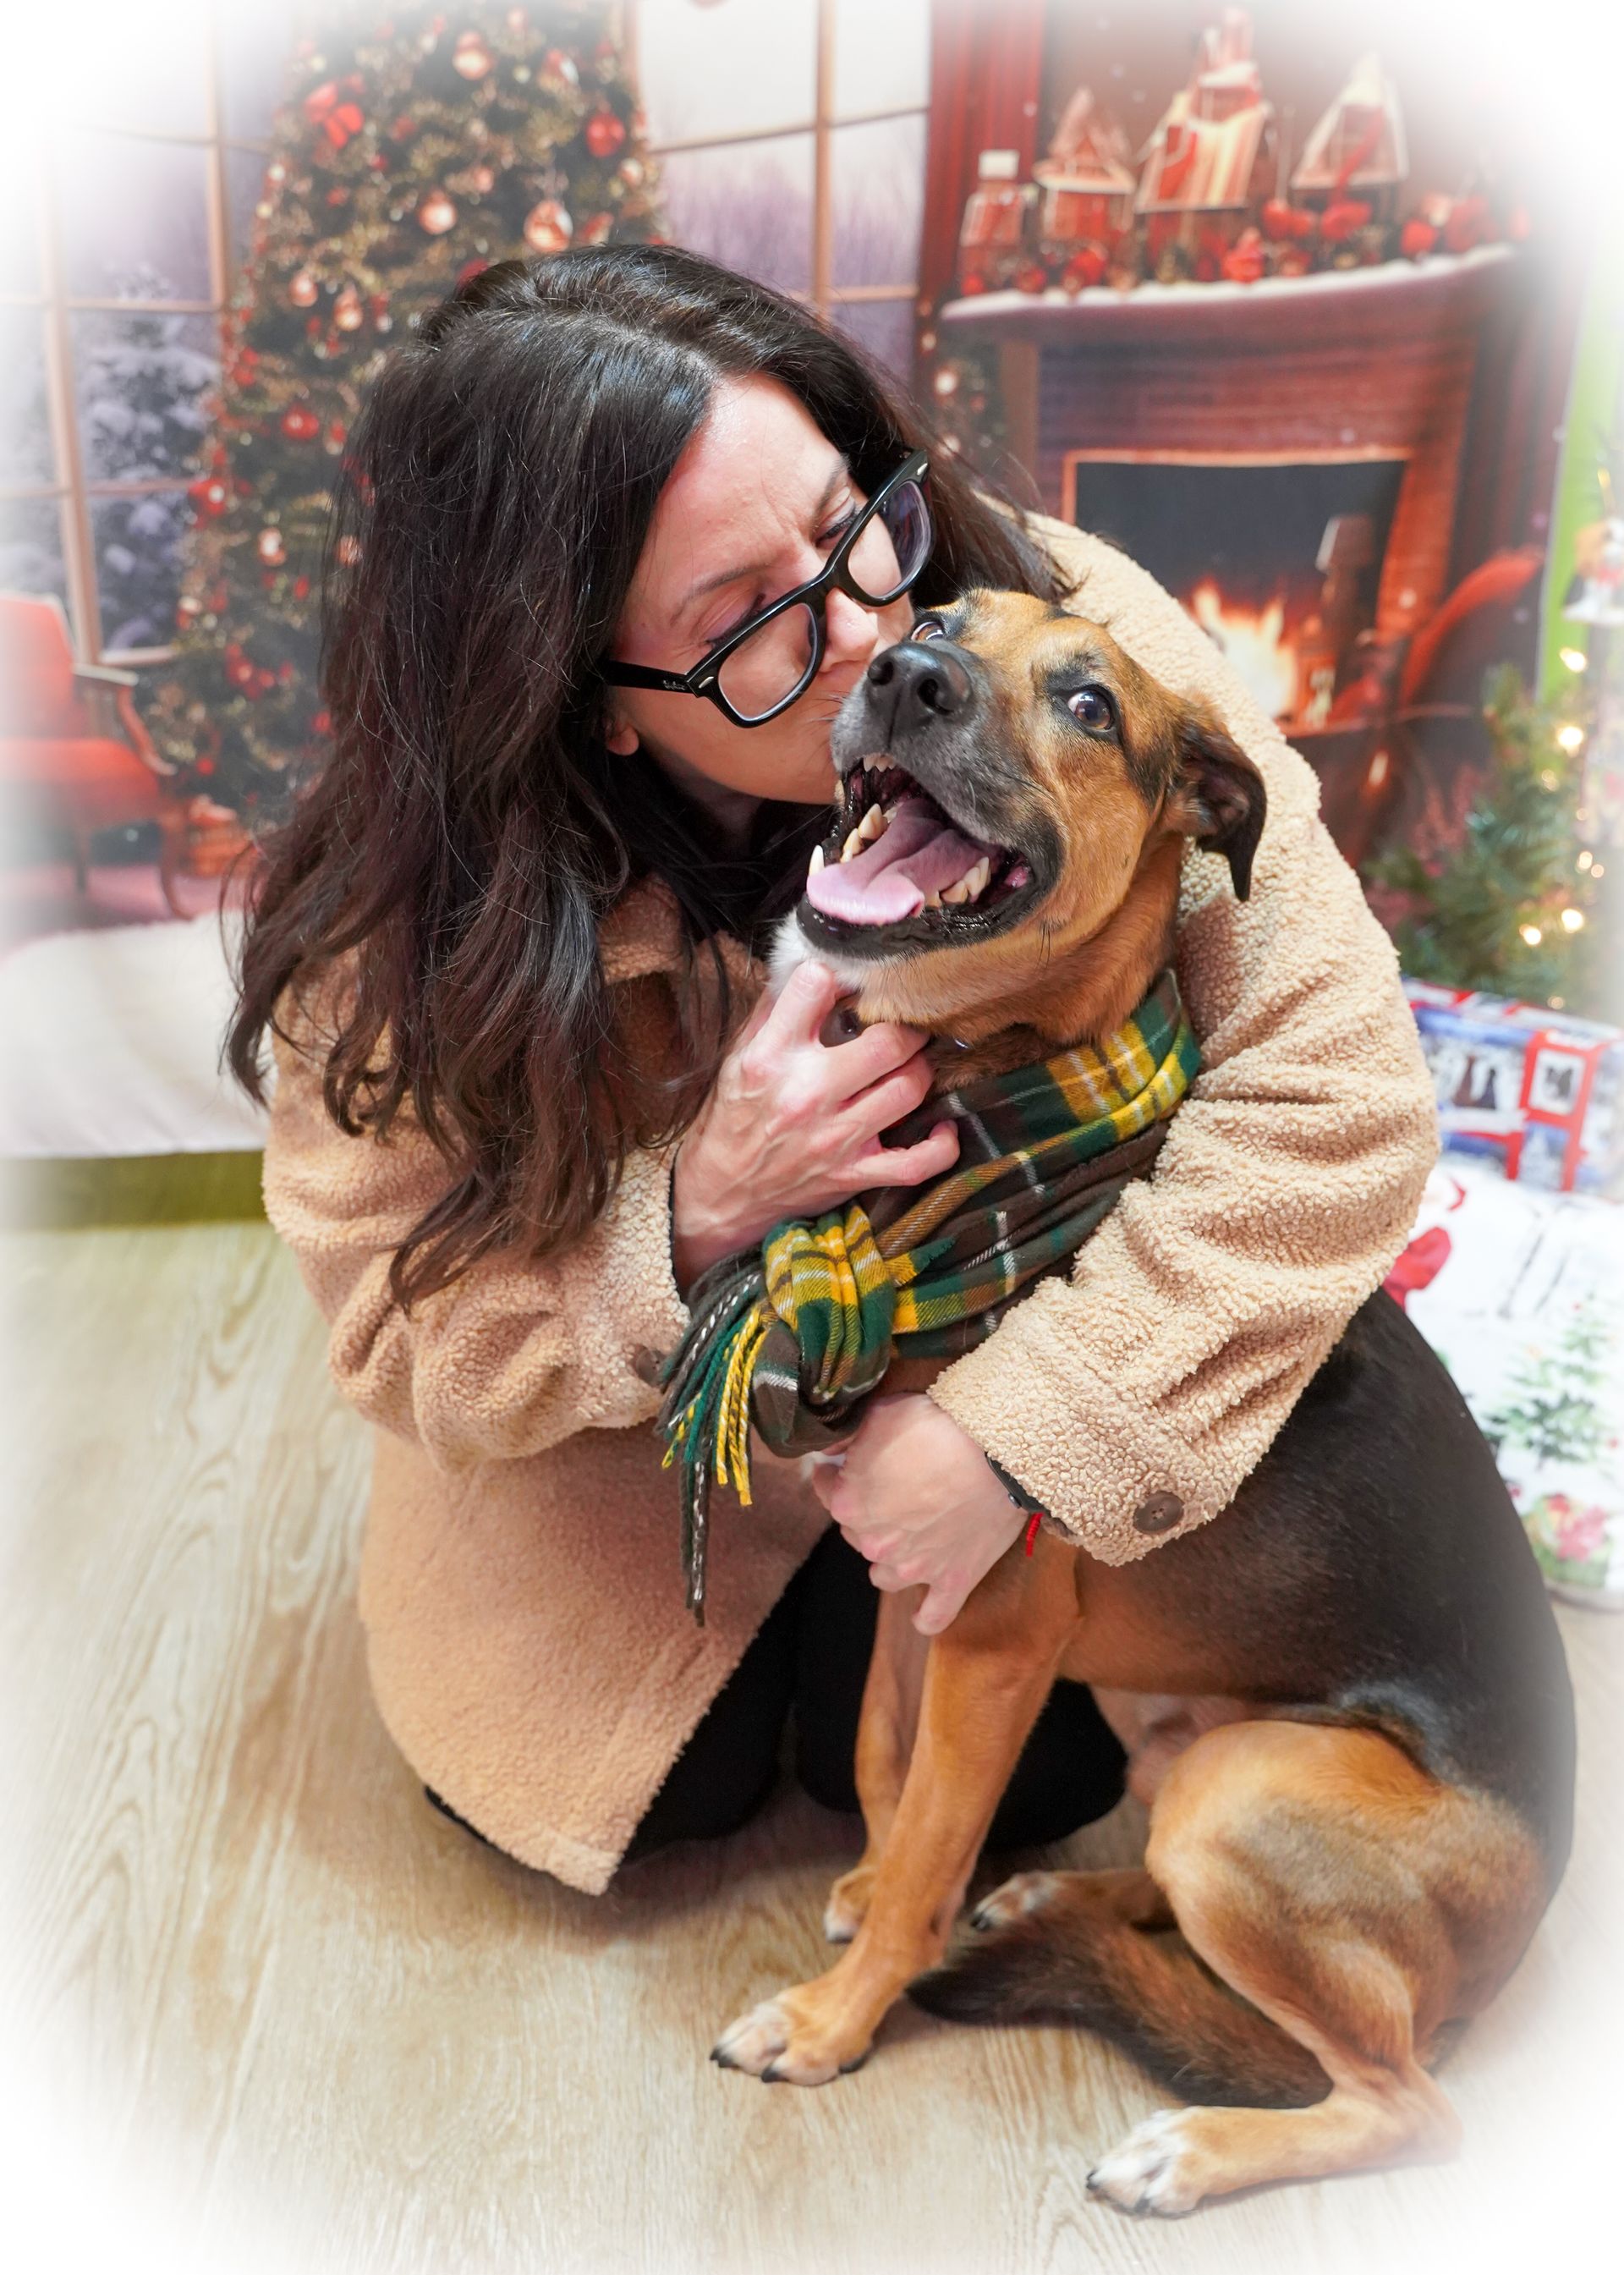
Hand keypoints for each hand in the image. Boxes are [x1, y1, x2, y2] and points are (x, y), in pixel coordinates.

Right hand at [670, 959, 959, 1290]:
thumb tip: (814, 968)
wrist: (718, 1195)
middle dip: (903, 1025)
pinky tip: (939, 1126)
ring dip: (920, 1071)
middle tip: (900, 1024)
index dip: (835, 976)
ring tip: (910, 1064)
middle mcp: (806, 1094)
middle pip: (887, 1041)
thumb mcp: (739, 1058)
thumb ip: (775, 1013)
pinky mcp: (854, 1175)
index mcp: (770, 1058)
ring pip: (909, 1089)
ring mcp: (834, 1138)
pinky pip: (917, 1163)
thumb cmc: (732, 1119)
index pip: (814, 986)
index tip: (846, 984)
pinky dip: (940, 1145)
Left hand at [808, 1393, 1028, 1635]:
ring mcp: (914, 1567)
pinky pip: (933, 1614)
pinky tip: (924, 1608)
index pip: (825, 1489)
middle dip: (867, 1511)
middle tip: (893, 1486)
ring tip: (907, 1537)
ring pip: (884, 1575)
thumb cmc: (939, 1426)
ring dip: (890, 1558)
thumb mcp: (881, 1414)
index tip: (847, 1462)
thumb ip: (848, 1437)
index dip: (836, 1472)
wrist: (998, 1449)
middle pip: (856, 1532)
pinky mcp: (953, 1580)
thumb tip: (831, 1452)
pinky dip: (926, 1613)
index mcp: (850, 1503)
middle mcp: (875, 1542)